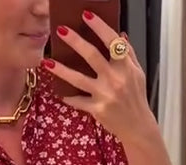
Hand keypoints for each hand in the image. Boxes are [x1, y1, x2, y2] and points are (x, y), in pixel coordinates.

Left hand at [44, 13, 155, 145]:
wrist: (138, 128)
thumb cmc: (137, 99)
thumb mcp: (138, 74)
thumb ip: (129, 54)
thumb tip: (120, 34)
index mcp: (126, 68)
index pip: (112, 42)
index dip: (99, 27)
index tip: (86, 15)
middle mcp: (115, 80)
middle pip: (92, 56)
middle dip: (75, 41)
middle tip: (61, 30)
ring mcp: (105, 95)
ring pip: (79, 79)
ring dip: (61, 70)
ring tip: (47, 62)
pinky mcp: (97, 110)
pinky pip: (78, 101)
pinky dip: (69, 97)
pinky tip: (59, 92)